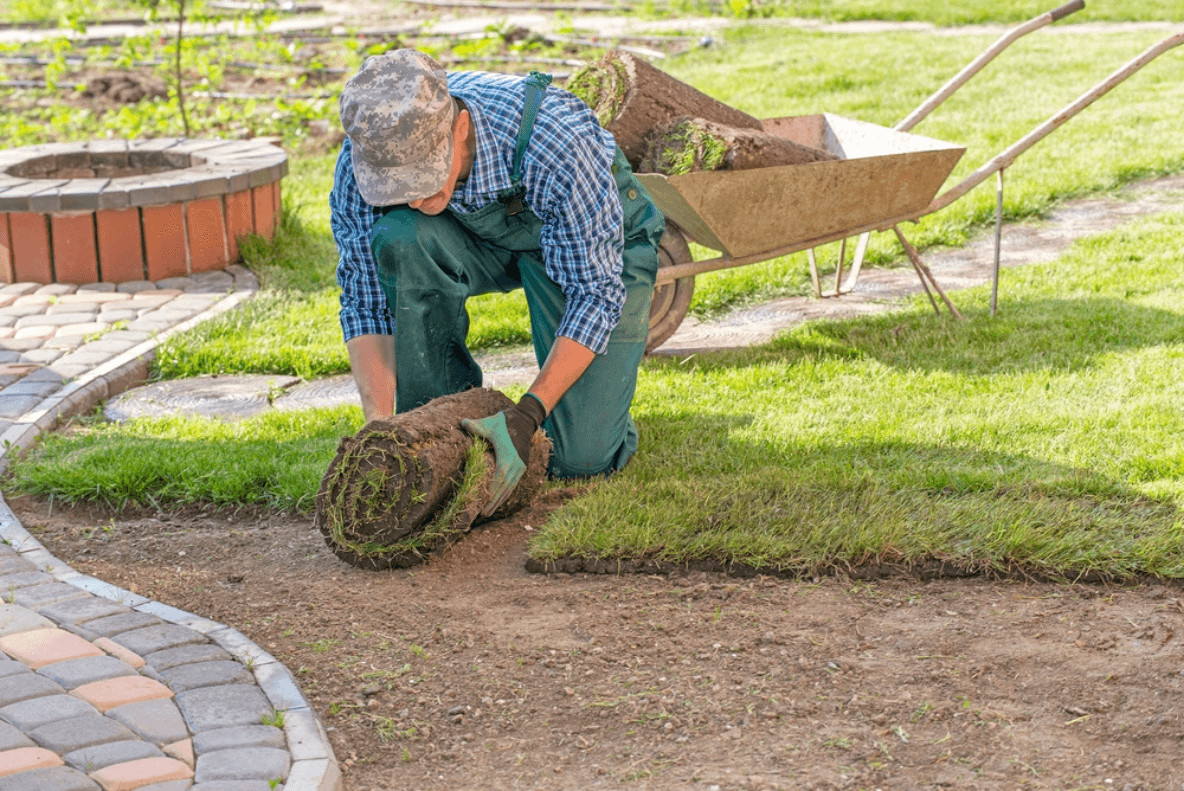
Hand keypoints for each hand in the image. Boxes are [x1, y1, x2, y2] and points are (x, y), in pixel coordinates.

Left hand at [461, 393, 546, 515]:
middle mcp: (516, 463)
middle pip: (505, 486)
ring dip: (500, 500)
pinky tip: (498, 501)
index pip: (500, 477)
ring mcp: (521, 465)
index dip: (492, 490)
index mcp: (507, 455)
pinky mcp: (522, 466)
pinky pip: (513, 483)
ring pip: (510, 487)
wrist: (523, 420)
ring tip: (489, 512)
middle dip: (494, 501)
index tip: (483, 502)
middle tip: (483, 513)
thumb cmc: (502, 423)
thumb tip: (461, 422)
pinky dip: (506, 493)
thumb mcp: (488, 423)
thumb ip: (475, 425)